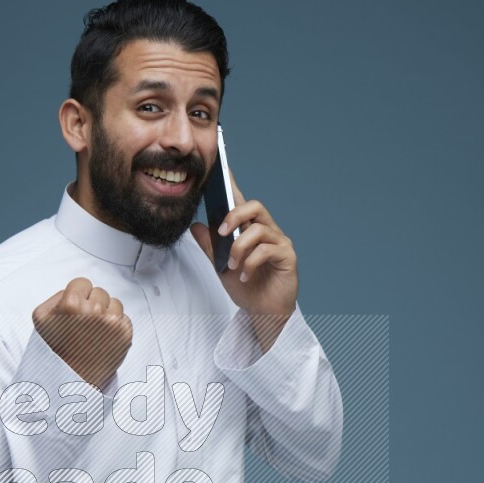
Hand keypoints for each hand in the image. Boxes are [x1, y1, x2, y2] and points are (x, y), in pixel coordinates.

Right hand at [32, 278, 132, 388]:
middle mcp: (94, 311)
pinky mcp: (125, 334)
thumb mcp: (40, 318)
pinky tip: (104, 338)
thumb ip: (57, 296)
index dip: (78, 295)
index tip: (75, 310)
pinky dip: (116, 326)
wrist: (71, 378)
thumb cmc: (55, 349)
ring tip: (94, 332)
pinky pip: (124, 319)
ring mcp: (112, 323)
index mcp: (71, 304)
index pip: (83, 282)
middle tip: (83, 325)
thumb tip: (75, 290)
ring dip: (106, 313)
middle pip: (100, 292)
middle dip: (92, 304)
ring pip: (114, 303)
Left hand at [190, 168, 297, 351]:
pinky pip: (267, 250)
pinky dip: (252, 262)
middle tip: (222, 233)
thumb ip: (211, 246)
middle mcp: (267, 231)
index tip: (222, 167)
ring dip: (240, 248)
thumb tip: (195, 226)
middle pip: (254, 206)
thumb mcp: (221, 267)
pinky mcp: (287, 257)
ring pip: (259, 230)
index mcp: (250, 229)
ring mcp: (279, 243)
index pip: (241, 201)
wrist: (263, 315)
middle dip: (235, 216)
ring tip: (234, 266)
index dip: (233, 183)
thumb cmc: (247, 289)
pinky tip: (245, 275)